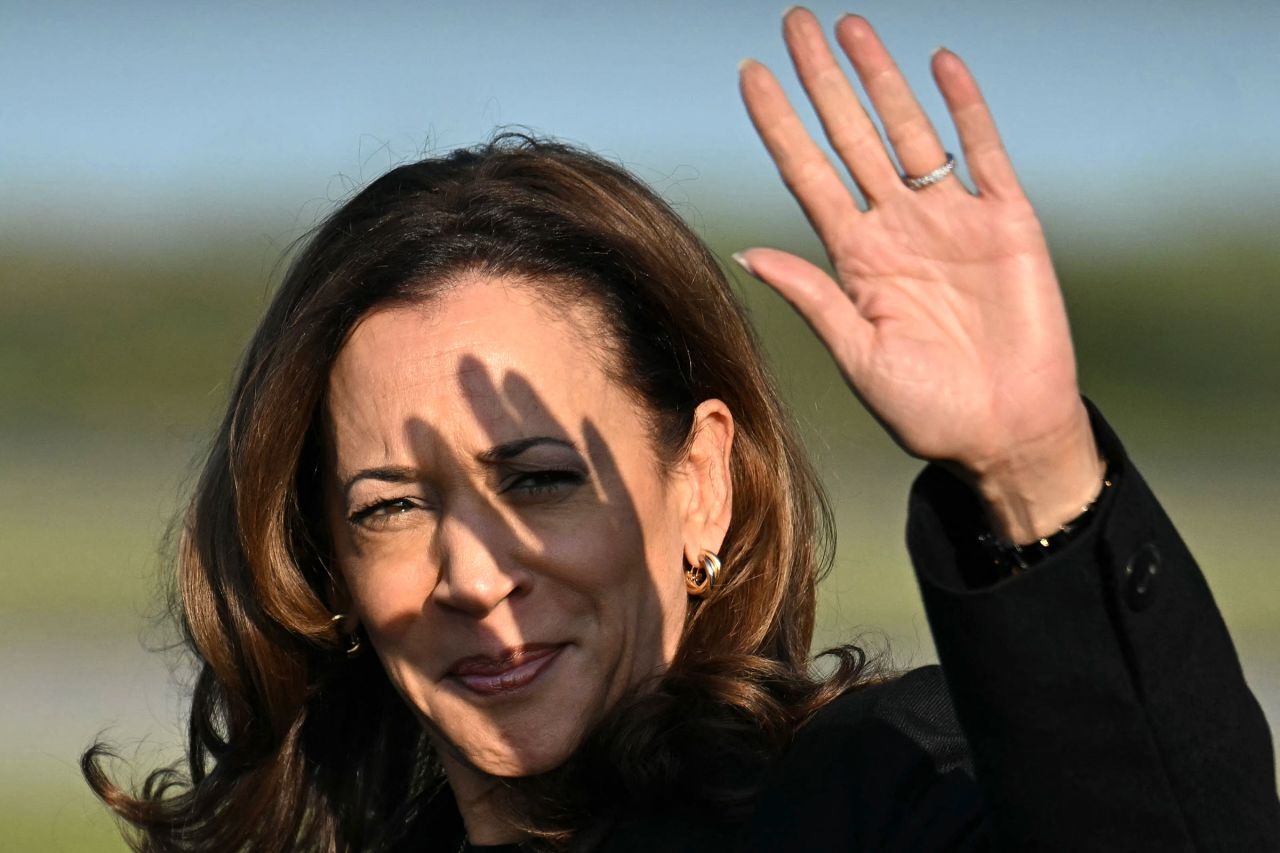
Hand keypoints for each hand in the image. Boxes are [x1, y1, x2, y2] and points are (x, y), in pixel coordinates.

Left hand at [736, 9, 1103, 541]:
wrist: (1005, 433)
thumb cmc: (927, 410)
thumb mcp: (857, 357)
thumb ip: (812, 298)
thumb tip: (746, 252)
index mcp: (855, 260)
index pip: (807, 175)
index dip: (779, 125)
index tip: (750, 75)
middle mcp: (897, 228)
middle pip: (850, 137)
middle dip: (822, 81)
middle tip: (794, 21)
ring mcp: (951, 221)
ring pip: (909, 132)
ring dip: (881, 79)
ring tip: (850, 27)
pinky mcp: (1006, 223)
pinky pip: (983, 152)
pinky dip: (965, 108)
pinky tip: (940, 64)